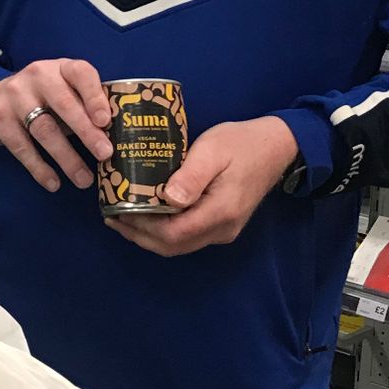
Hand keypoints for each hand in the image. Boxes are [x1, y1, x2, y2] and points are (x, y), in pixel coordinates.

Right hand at [0, 58, 113, 191]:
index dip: (94, 96)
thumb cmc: (44, 98)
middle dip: (87, 132)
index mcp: (61, 68)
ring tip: (84, 179)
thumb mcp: (64, 91)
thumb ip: (85, 106)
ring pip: (45, 130)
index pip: (81, 73)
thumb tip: (116, 138)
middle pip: (65, 105)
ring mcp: (15, 96)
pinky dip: (40, 168)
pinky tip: (53, 183)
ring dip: (67, 158)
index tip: (106, 121)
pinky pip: (22, 147)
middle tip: (104, 154)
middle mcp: (38, 76)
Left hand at [110, 117, 298, 256]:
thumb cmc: (241, 143)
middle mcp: (221, 229)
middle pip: (173, 246)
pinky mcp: (221, 225)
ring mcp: (223, 230)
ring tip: (121, 216)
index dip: (143, 227)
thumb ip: (191, 176)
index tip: (118, 210)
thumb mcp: (213, 150)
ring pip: (179, 245)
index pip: (174, 233)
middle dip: (139, 235)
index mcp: (220, 211)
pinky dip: (163, 231)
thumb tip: (167, 199)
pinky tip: (147, 215)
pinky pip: (187, 236)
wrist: (276, 147)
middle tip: (111, 216)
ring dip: (149, 236)